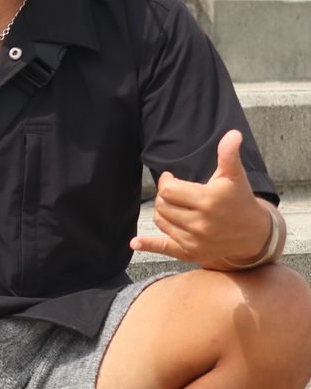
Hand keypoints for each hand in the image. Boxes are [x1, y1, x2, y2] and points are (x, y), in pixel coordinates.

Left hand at [130, 130, 273, 269]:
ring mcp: (196, 241)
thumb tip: (232, 134)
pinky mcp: (191, 253)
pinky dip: (148, 245)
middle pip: (163, 205)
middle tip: (175, 192)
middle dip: (165, 195)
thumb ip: (228, 154)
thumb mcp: (234, 176)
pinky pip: (164, 248)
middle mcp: (201, 224)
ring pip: (161, 221)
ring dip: (163, 211)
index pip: (168, 189)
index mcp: (208, 201)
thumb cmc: (239, 199)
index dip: (167, 181)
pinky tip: (134, 243)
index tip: (172, 177)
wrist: (254, 232)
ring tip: (175, 205)